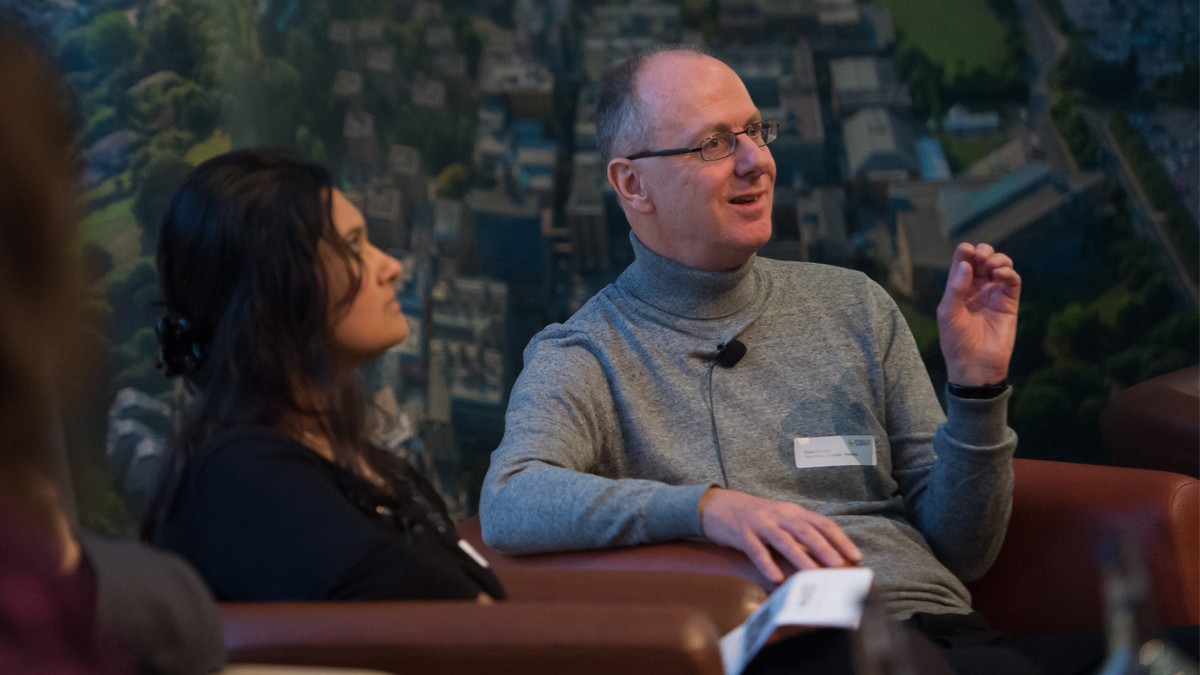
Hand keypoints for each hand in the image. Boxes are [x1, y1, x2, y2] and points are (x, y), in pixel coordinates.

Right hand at [698, 488, 861, 584]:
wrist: (718, 505)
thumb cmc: (754, 517)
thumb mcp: (780, 519)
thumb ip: (799, 533)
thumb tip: (825, 556)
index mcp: (792, 512)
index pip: (822, 523)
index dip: (840, 539)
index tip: (855, 556)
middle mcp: (779, 515)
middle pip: (806, 531)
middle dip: (825, 549)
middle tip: (839, 566)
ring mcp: (760, 523)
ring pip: (784, 540)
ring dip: (801, 557)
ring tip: (814, 574)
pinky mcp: (742, 533)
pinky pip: (756, 550)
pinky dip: (767, 563)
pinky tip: (776, 577)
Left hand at [936, 243, 1020, 385]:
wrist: (975, 365)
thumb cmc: (956, 341)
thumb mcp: (948, 313)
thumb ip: (956, 287)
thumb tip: (967, 262)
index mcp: (958, 288)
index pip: (963, 261)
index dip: (966, 252)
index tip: (967, 250)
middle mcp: (976, 288)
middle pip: (983, 259)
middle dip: (983, 252)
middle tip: (981, 257)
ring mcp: (994, 294)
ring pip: (1000, 266)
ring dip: (998, 259)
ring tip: (991, 265)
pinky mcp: (1010, 303)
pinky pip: (1013, 281)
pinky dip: (1009, 273)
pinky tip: (999, 275)